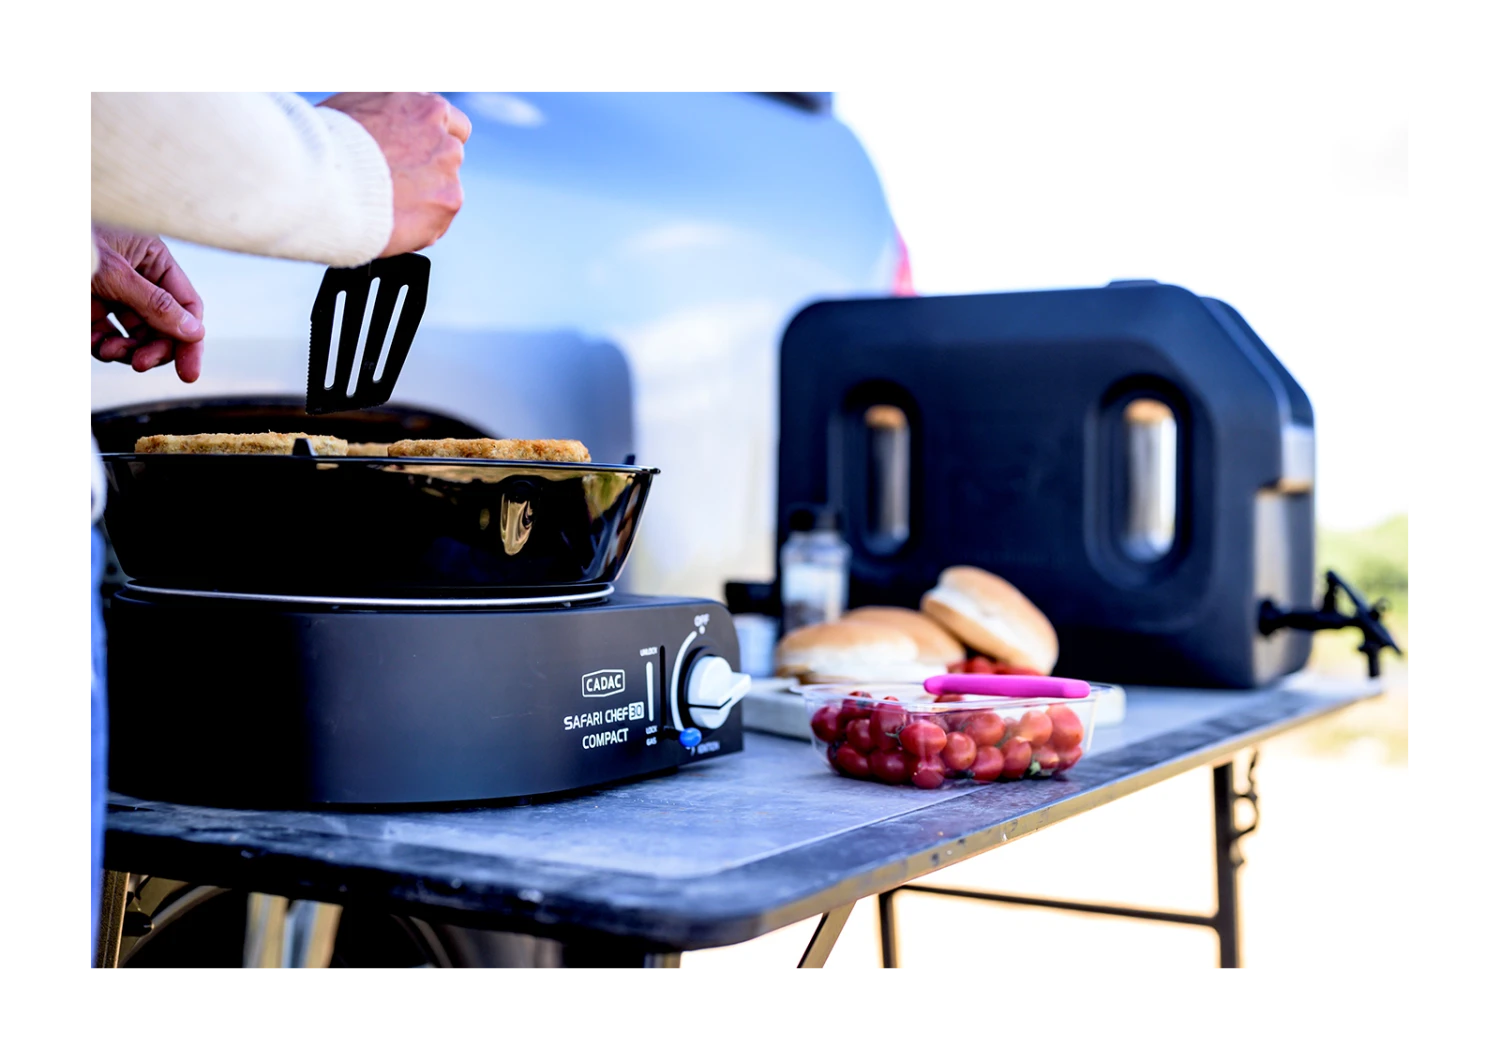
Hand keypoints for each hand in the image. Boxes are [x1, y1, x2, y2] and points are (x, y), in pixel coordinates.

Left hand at [88, 226, 205, 382]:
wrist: (22, 239)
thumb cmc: (78, 244)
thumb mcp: (115, 273)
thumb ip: (155, 304)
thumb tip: (193, 332)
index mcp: (151, 256)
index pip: (185, 303)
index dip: (190, 338)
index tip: (188, 372)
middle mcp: (135, 275)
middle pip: (162, 324)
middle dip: (153, 348)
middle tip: (143, 365)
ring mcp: (110, 291)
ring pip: (133, 335)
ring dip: (126, 350)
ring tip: (109, 352)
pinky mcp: (87, 306)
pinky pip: (104, 335)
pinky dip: (102, 347)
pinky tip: (95, 347)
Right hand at [318, 90, 471, 256]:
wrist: (323, 180)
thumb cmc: (327, 143)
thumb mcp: (358, 108)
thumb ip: (387, 119)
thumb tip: (385, 127)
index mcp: (427, 110)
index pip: (453, 125)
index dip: (432, 142)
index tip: (416, 155)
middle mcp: (445, 141)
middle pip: (447, 162)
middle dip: (426, 174)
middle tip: (393, 187)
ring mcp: (449, 176)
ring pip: (442, 195)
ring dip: (421, 203)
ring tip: (384, 209)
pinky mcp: (446, 207)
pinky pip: (435, 224)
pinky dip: (416, 229)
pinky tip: (388, 225)